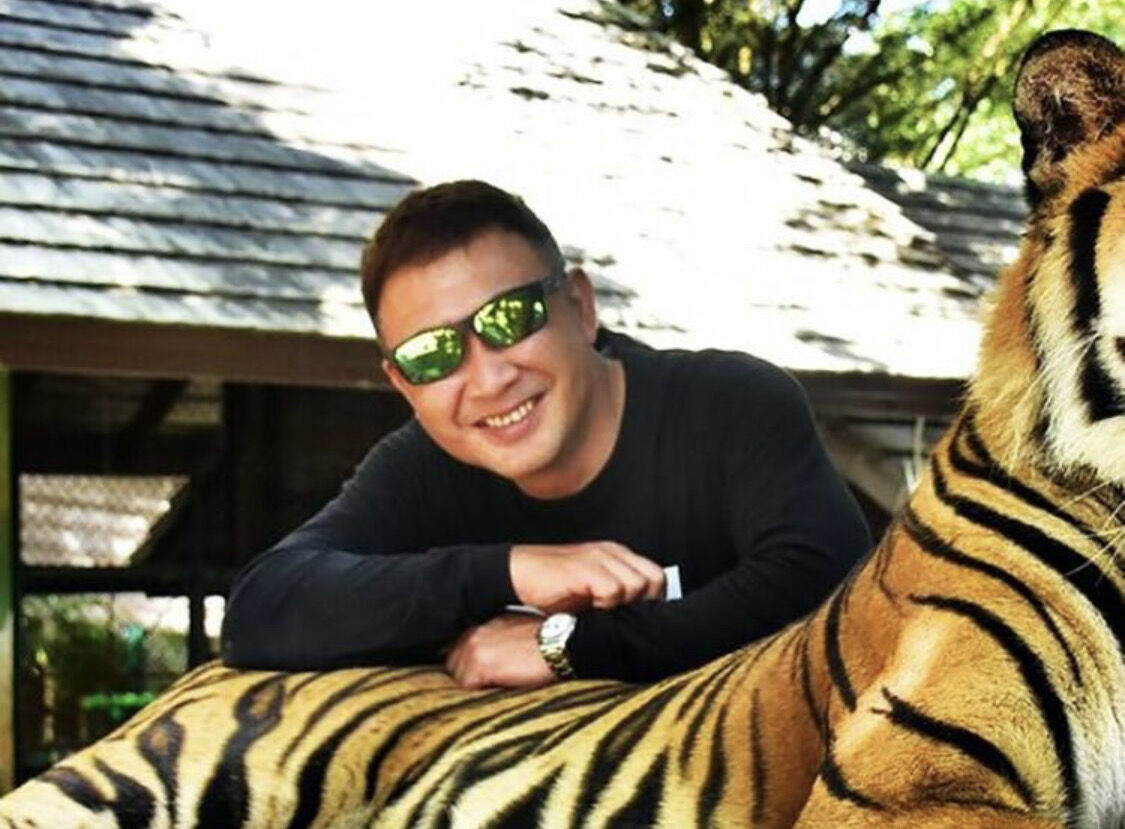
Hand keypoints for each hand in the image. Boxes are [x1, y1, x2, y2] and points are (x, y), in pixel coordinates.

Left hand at [444, 614, 554, 688]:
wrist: (560, 645)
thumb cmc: (546, 644)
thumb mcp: (517, 634)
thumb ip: (497, 643)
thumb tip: (490, 665)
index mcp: (483, 624)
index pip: (459, 649)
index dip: (467, 666)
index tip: (476, 677)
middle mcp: (474, 632)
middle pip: (453, 663)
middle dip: (466, 677)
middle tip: (485, 688)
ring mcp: (473, 647)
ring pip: (458, 677)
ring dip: (472, 686)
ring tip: (493, 691)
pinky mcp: (479, 664)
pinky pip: (466, 687)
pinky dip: (478, 694)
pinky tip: (497, 691)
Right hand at [509, 541, 664, 613]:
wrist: (518, 573)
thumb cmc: (553, 586)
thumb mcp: (591, 590)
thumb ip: (616, 596)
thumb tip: (639, 620)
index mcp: (616, 554)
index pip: (656, 575)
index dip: (653, 599)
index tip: (638, 617)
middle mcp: (612, 552)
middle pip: (654, 579)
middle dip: (644, 603)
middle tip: (623, 618)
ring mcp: (599, 558)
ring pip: (637, 585)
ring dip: (624, 605)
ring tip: (604, 614)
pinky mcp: (585, 568)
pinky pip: (613, 590)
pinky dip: (606, 605)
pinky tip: (591, 611)